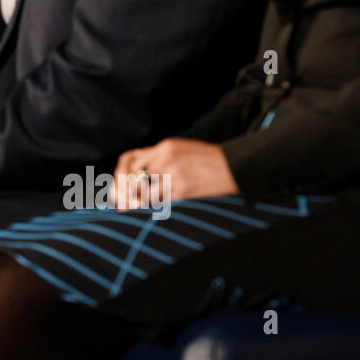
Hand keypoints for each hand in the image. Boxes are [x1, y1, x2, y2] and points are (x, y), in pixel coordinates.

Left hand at [112, 137, 238, 209]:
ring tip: (140, 211)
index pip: (130, 159)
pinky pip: (160, 203)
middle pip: (133, 177)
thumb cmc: (209, 161)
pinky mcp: (182, 190)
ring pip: (144, 193)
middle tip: (127, 204)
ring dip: (141, 203)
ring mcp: (173, 174)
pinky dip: (156, 209)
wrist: (236, 167)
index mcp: (165, 147)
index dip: (123, 175)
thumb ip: (161, 158)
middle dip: (129, 192)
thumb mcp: (183, 150)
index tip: (123, 187)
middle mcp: (166, 158)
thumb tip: (139, 175)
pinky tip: (157, 212)